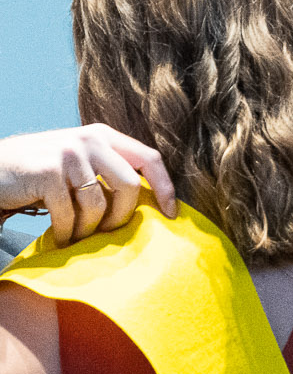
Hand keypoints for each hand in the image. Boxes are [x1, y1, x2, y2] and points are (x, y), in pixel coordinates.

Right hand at [0, 125, 175, 246]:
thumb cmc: (41, 173)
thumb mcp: (80, 162)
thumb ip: (110, 172)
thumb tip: (151, 203)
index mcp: (103, 135)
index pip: (150, 158)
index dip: (165, 188)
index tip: (170, 214)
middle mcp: (88, 139)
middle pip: (129, 186)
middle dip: (122, 217)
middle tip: (109, 233)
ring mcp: (66, 153)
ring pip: (99, 205)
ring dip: (89, 229)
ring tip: (78, 236)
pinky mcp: (47, 172)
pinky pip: (70, 215)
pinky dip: (67, 233)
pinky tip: (61, 238)